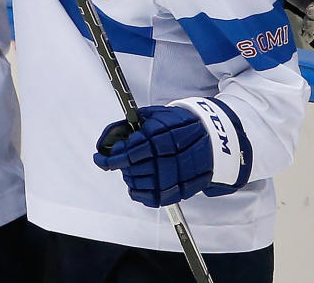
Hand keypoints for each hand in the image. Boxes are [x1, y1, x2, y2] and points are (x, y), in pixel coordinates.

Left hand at [93, 106, 212, 207]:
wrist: (213, 137)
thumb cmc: (180, 123)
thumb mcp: (156, 114)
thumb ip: (133, 124)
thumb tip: (111, 136)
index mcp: (156, 139)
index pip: (125, 155)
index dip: (109, 159)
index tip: (101, 159)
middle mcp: (164, 159)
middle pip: (130, 170)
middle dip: (121, 166)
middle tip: (119, 162)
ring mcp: (172, 176)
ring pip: (138, 184)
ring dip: (129, 178)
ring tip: (132, 170)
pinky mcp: (178, 189)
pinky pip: (150, 198)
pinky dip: (139, 192)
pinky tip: (138, 184)